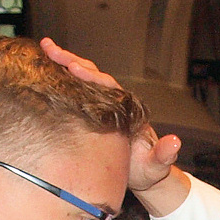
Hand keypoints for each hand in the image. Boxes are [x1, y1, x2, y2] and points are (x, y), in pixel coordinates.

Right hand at [39, 37, 186, 213]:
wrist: (142, 171)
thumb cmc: (148, 169)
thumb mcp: (156, 165)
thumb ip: (164, 154)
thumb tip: (174, 142)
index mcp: (126, 110)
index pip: (107, 86)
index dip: (91, 77)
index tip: (75, 68)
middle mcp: (113, 102)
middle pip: (92, 74)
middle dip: (72, 61)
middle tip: (51, 48)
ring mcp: (101, 104)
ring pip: (83, 78)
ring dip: (65, 62)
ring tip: (45, 48)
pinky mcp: (91, 112)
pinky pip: (76, 90)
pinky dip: (62, 78)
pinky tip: (46, 69)